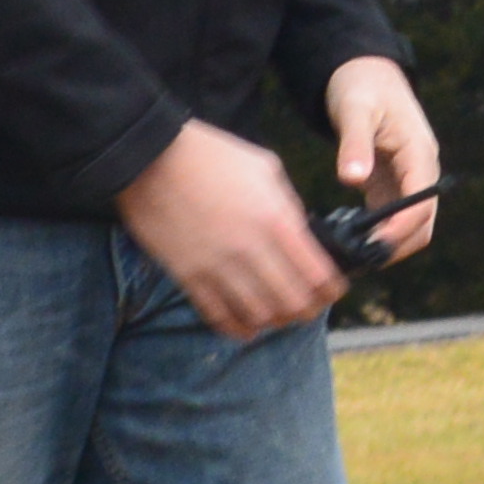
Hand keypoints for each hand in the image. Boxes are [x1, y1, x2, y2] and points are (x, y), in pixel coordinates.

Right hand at [116, 121, 343, 338]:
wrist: (150, 157)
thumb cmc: (211, 156)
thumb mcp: (266, 168)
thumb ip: (288, 206)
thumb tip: (301, 237)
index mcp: (276, 220)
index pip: (318, 275)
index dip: (332, 290)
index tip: (334, 289)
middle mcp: (250, 249)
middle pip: (293, 303)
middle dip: (308, 309)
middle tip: (309, 305)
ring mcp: (217, 267)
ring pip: (259, 316)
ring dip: (275, 320)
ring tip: (279, 313)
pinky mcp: (188, 277)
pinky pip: (219, 317)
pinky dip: (238, 328)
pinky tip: (247, 326)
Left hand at [326, 57, 440, 260]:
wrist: (364, 71)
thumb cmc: (361, 85)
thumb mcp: (355, 109)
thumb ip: (354, 144)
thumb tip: (351, 179)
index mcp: (420, 153)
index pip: (422, 203)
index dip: (401, 228)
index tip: (374, 245)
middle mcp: (420, 170)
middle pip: (423, 224)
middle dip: (397, 245)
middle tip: (360, 260)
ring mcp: (408, 179)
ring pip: (410, 226)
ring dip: (388, 243)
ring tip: (352, 254)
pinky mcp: (392, 184)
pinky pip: (392, 218)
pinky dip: (376, 233)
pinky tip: (349, 239)